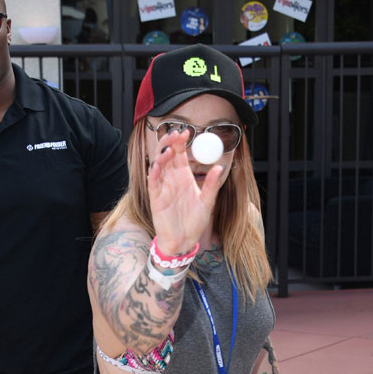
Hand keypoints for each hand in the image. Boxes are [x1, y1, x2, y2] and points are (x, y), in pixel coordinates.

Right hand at [148, 129, 223, 253]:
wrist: (184, 241)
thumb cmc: (195, 222)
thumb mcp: (207, 203)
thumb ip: (211, 185)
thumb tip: (219, 167)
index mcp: (184, 176)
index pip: (181, 153)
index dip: (181, 142)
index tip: (186, 132)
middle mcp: (172, 178)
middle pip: (167, 154)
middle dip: (170, 142)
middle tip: (176, 134)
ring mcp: (163, 187)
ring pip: (158, 165)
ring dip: (162, 155)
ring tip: (169, 149)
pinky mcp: (156, 198)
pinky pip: (153, 182)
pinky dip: (154, 173)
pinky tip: (157, 166)